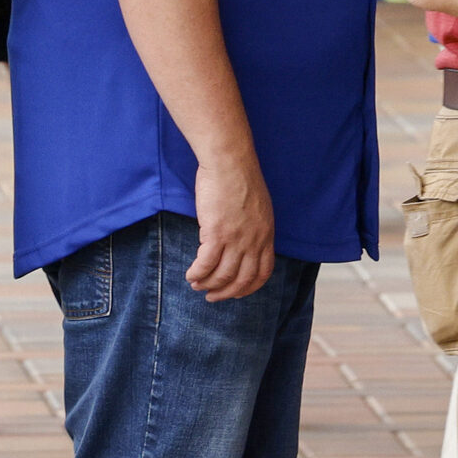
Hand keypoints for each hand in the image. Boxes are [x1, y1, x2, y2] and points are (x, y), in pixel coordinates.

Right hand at [186, 145, 277, 301]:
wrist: (229, 161)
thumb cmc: (240, 177)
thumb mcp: (259, 207)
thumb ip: (255, 227)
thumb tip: (244, 241)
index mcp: (266, 235)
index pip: (263, 272)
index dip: (248, 287)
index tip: (235, 292)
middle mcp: (254, 241)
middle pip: (242, 279)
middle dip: (226, 292)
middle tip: (212, 296)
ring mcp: (236, 239)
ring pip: (222, 275)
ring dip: (208, 284)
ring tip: (196, 285)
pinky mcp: (216, 233)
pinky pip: (205, 264)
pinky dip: (197, 274)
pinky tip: (190, 275)